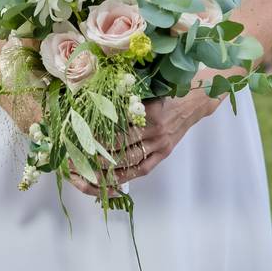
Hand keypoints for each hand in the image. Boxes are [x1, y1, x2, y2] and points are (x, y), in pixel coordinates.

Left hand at [74, 92, 215, 195]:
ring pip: (130, 162)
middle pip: (121, 148)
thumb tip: (97, 107)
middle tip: (76, 159)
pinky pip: (143, 169)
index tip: (79, 139)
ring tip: (87, 173)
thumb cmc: (169, 90)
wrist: (195, 100)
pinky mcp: (164, 153)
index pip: (117, 129)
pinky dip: (125, 176)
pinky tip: (110, 181)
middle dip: (97, 156)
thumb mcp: (148, 90)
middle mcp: (155, 131)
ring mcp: (160, 145)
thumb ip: (126, 99)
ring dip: (107, 169)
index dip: (98, 136)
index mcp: (148, 113)